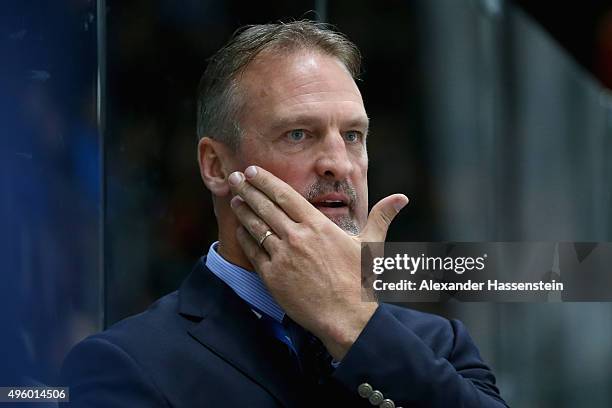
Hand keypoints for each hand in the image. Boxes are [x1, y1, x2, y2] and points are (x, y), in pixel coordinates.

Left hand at [227, 166, 407, 359]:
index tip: (252, 170)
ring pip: (255, 226)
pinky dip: (245, 238)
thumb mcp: (371, 245)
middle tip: (235, 178)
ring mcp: (282, 257)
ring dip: (243, 210)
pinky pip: (253, 251)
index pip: (285, 194)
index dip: (265, 180)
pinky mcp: (272, 277)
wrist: (348, 317)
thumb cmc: (360, 281)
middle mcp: (297, 237)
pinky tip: (241, 230)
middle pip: (265, 206)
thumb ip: (382, 217)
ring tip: (235, 200)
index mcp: (318, 225)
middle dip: (247, 189)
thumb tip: (402, 198)